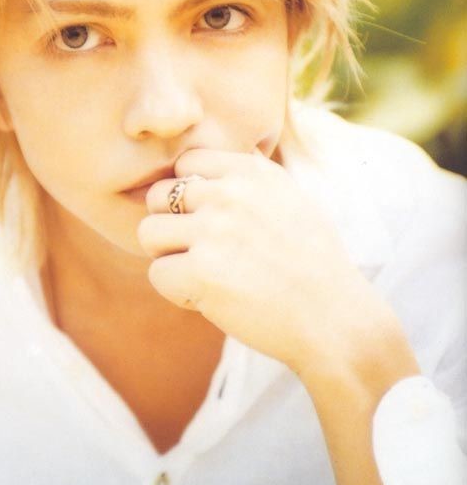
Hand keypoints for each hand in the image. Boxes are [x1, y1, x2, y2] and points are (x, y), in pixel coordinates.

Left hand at [138, 148, 403, 385]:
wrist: (335, 320)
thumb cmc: (312, 266)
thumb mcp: (291, 199)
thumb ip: (249, 178)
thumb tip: (203, 163)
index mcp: (251, 171)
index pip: (184, 163)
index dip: (187, 197)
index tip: (210, 222)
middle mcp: (229, 193)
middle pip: (157, 196)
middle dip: (172, 227)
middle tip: (205, 255)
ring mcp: (213, 230)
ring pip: (149, 234)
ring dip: (170, 258)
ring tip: (207, 276)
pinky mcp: (200, 271)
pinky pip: (157, 274)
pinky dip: (178, 292)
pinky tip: (214, 299)